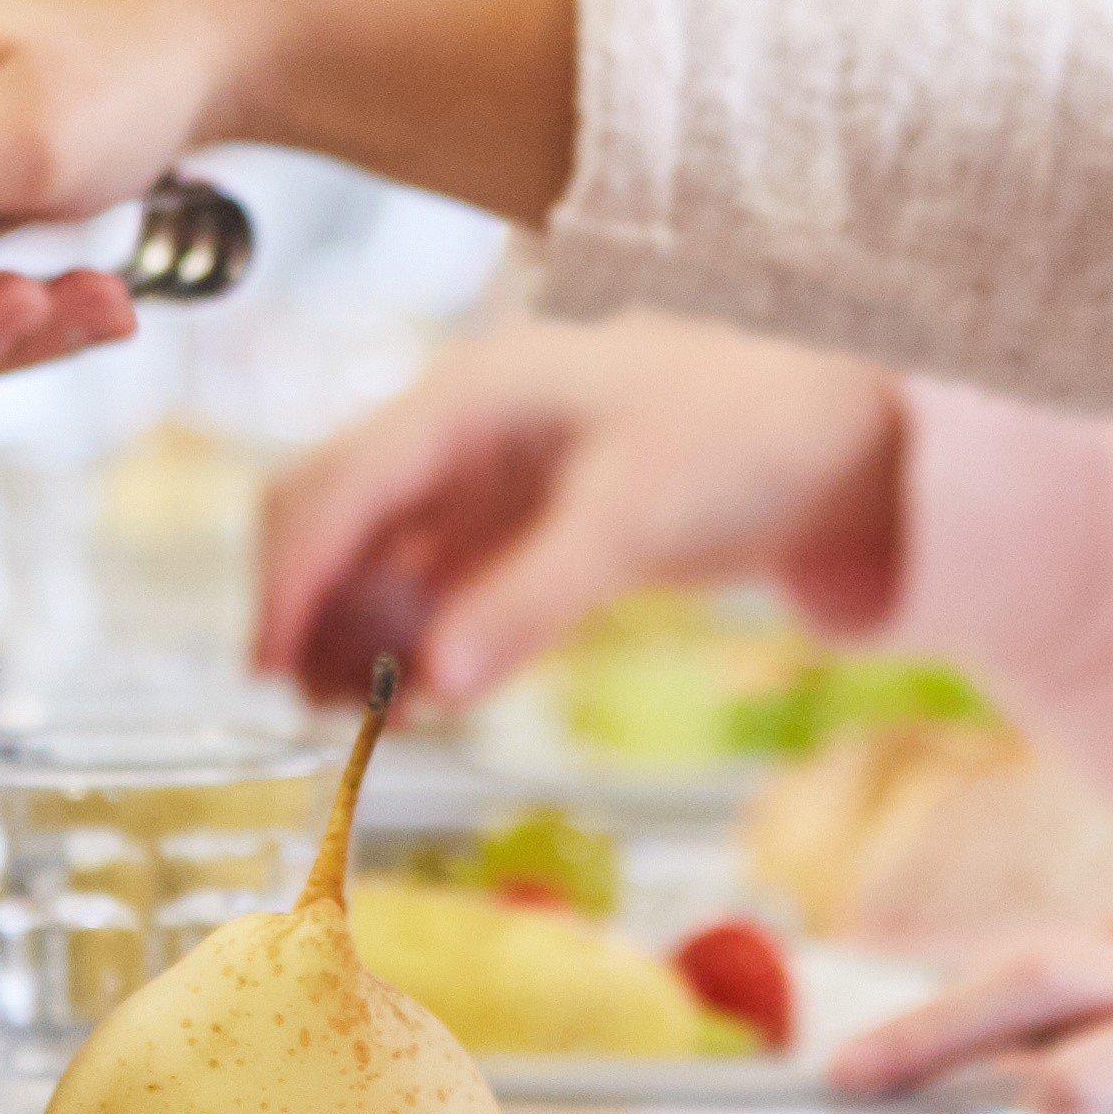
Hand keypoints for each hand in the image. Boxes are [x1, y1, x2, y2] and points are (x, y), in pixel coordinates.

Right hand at [251, 317, 907, 707]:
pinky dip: (416, 637)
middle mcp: (463, 429)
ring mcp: (491, 475)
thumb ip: (531, 599)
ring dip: (354, 630)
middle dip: (305, 606)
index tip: (262, 671)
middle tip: (303, 709)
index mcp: (471, 396)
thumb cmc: (749, 435)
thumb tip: (433, 688)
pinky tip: (426, 697)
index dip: (289, 579)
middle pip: (331, 512)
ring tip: (361, 718)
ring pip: (376, 554)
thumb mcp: (638, 517)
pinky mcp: (528, 523)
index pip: (337, 485)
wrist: (850, 428)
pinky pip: (437, 582)